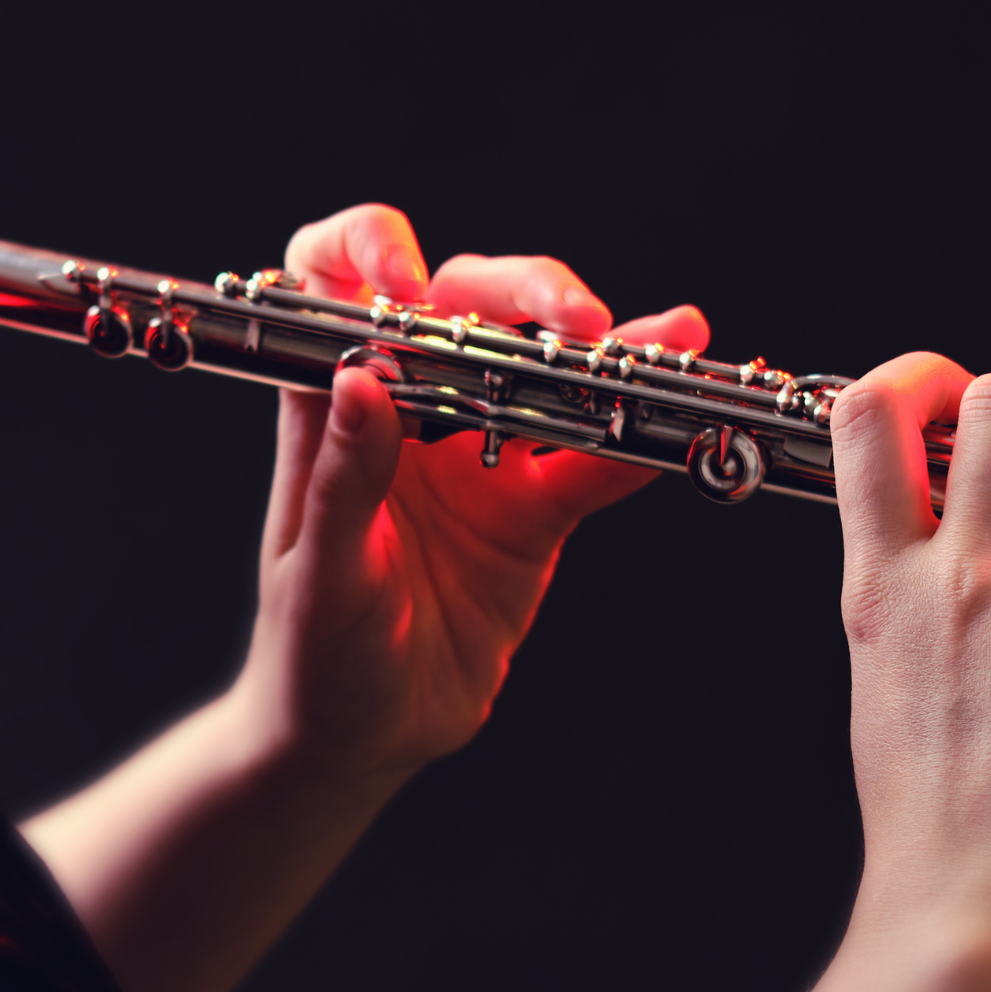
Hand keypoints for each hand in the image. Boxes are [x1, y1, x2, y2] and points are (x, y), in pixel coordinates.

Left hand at [235, 203, 707, 785]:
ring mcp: (480, 456)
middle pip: (468, 307)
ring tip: (668, 337)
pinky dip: (635, 438)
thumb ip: (344, 479)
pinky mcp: (533, 512)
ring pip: (546, 372)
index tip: (402, 274)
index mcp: (336, 408)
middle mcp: (410, 413)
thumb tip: (359, 378)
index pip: (335, 285)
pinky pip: (591, 463)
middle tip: (576, 319)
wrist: (360, 740)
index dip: (365, 251)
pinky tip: (679, 415)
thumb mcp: (319, 574)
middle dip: (525, 293)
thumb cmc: (311, 655)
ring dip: (608, 352)